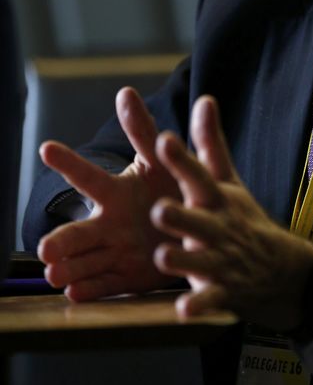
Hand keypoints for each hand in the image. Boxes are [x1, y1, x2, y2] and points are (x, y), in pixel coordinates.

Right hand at [38, 87, 181, 300]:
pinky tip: (76, 293)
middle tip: (46, 249)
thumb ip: (143, 131)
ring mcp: (114, 251)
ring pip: (85, 261)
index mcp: (116, 192)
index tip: (47, 148)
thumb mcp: (161, 159)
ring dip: (69, 268)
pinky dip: (91, 288)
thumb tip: (125, 91)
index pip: (88, 177)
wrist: (194, 226)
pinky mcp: (126, 276)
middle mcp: (108, 223)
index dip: (69, 162)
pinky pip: (106, 284)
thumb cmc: (171, 185)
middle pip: (79, 232)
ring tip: (55, 274)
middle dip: (61, 241)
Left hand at [151, 95, 312, 330]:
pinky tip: (184, 311)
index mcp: (216, 199)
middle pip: (198, 220)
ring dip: (183, 260)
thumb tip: (204, 100)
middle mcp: (218, 227)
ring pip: (200, 260)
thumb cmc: (242, 218)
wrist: (281, 269)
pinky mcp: (224, 291)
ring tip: (163, 258)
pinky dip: (199, 306)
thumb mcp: (227, 182)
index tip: (163, 140)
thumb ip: (209, 144)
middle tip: (158, 209)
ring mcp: (222, 260)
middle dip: (179, 216)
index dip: (181, 159)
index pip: (198, 175)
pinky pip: (211, 301)